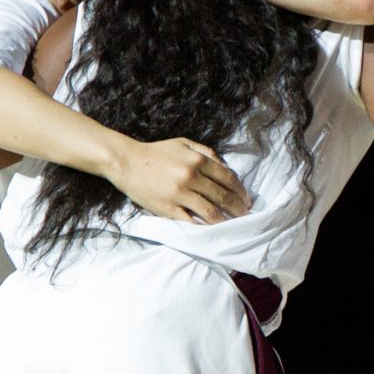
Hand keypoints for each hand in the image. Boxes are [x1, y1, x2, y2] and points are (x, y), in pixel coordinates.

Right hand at [112, 138, 250, 222]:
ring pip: (210, 211)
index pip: (228, 179)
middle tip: (245, 215)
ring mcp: (180, 194)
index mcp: (197, 161)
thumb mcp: (184, 144)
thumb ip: (206, 152)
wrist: (127, 162)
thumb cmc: (157, 153)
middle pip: (222, 196)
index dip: (240, 191)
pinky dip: (203, 226)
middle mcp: (191, 177)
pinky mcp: (168, 208)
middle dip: (237, 208)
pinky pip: (190, 220)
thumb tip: (226, 167)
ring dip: (225, 220)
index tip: (246, 200)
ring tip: (233, 225)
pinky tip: (212, 229)